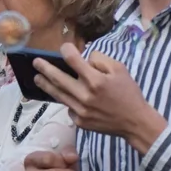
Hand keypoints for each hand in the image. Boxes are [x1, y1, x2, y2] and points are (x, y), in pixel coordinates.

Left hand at [34, 45, 167, 149]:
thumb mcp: (120, 69)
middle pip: (58, 78)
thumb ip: (100, 60)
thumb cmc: (128, 93)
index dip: (66, 50)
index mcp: (96, 80)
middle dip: (45, 68)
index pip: (73, 60)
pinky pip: (68, 107)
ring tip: (37, 77)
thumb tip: (83, 59)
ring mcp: (80, 110)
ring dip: (46, 85)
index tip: (63, 48)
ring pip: (58, 94)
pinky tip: (62, 94)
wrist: (134, 122)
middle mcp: (85, 95)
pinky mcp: (79, 121)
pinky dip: (66, 99)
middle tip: (36, 62)